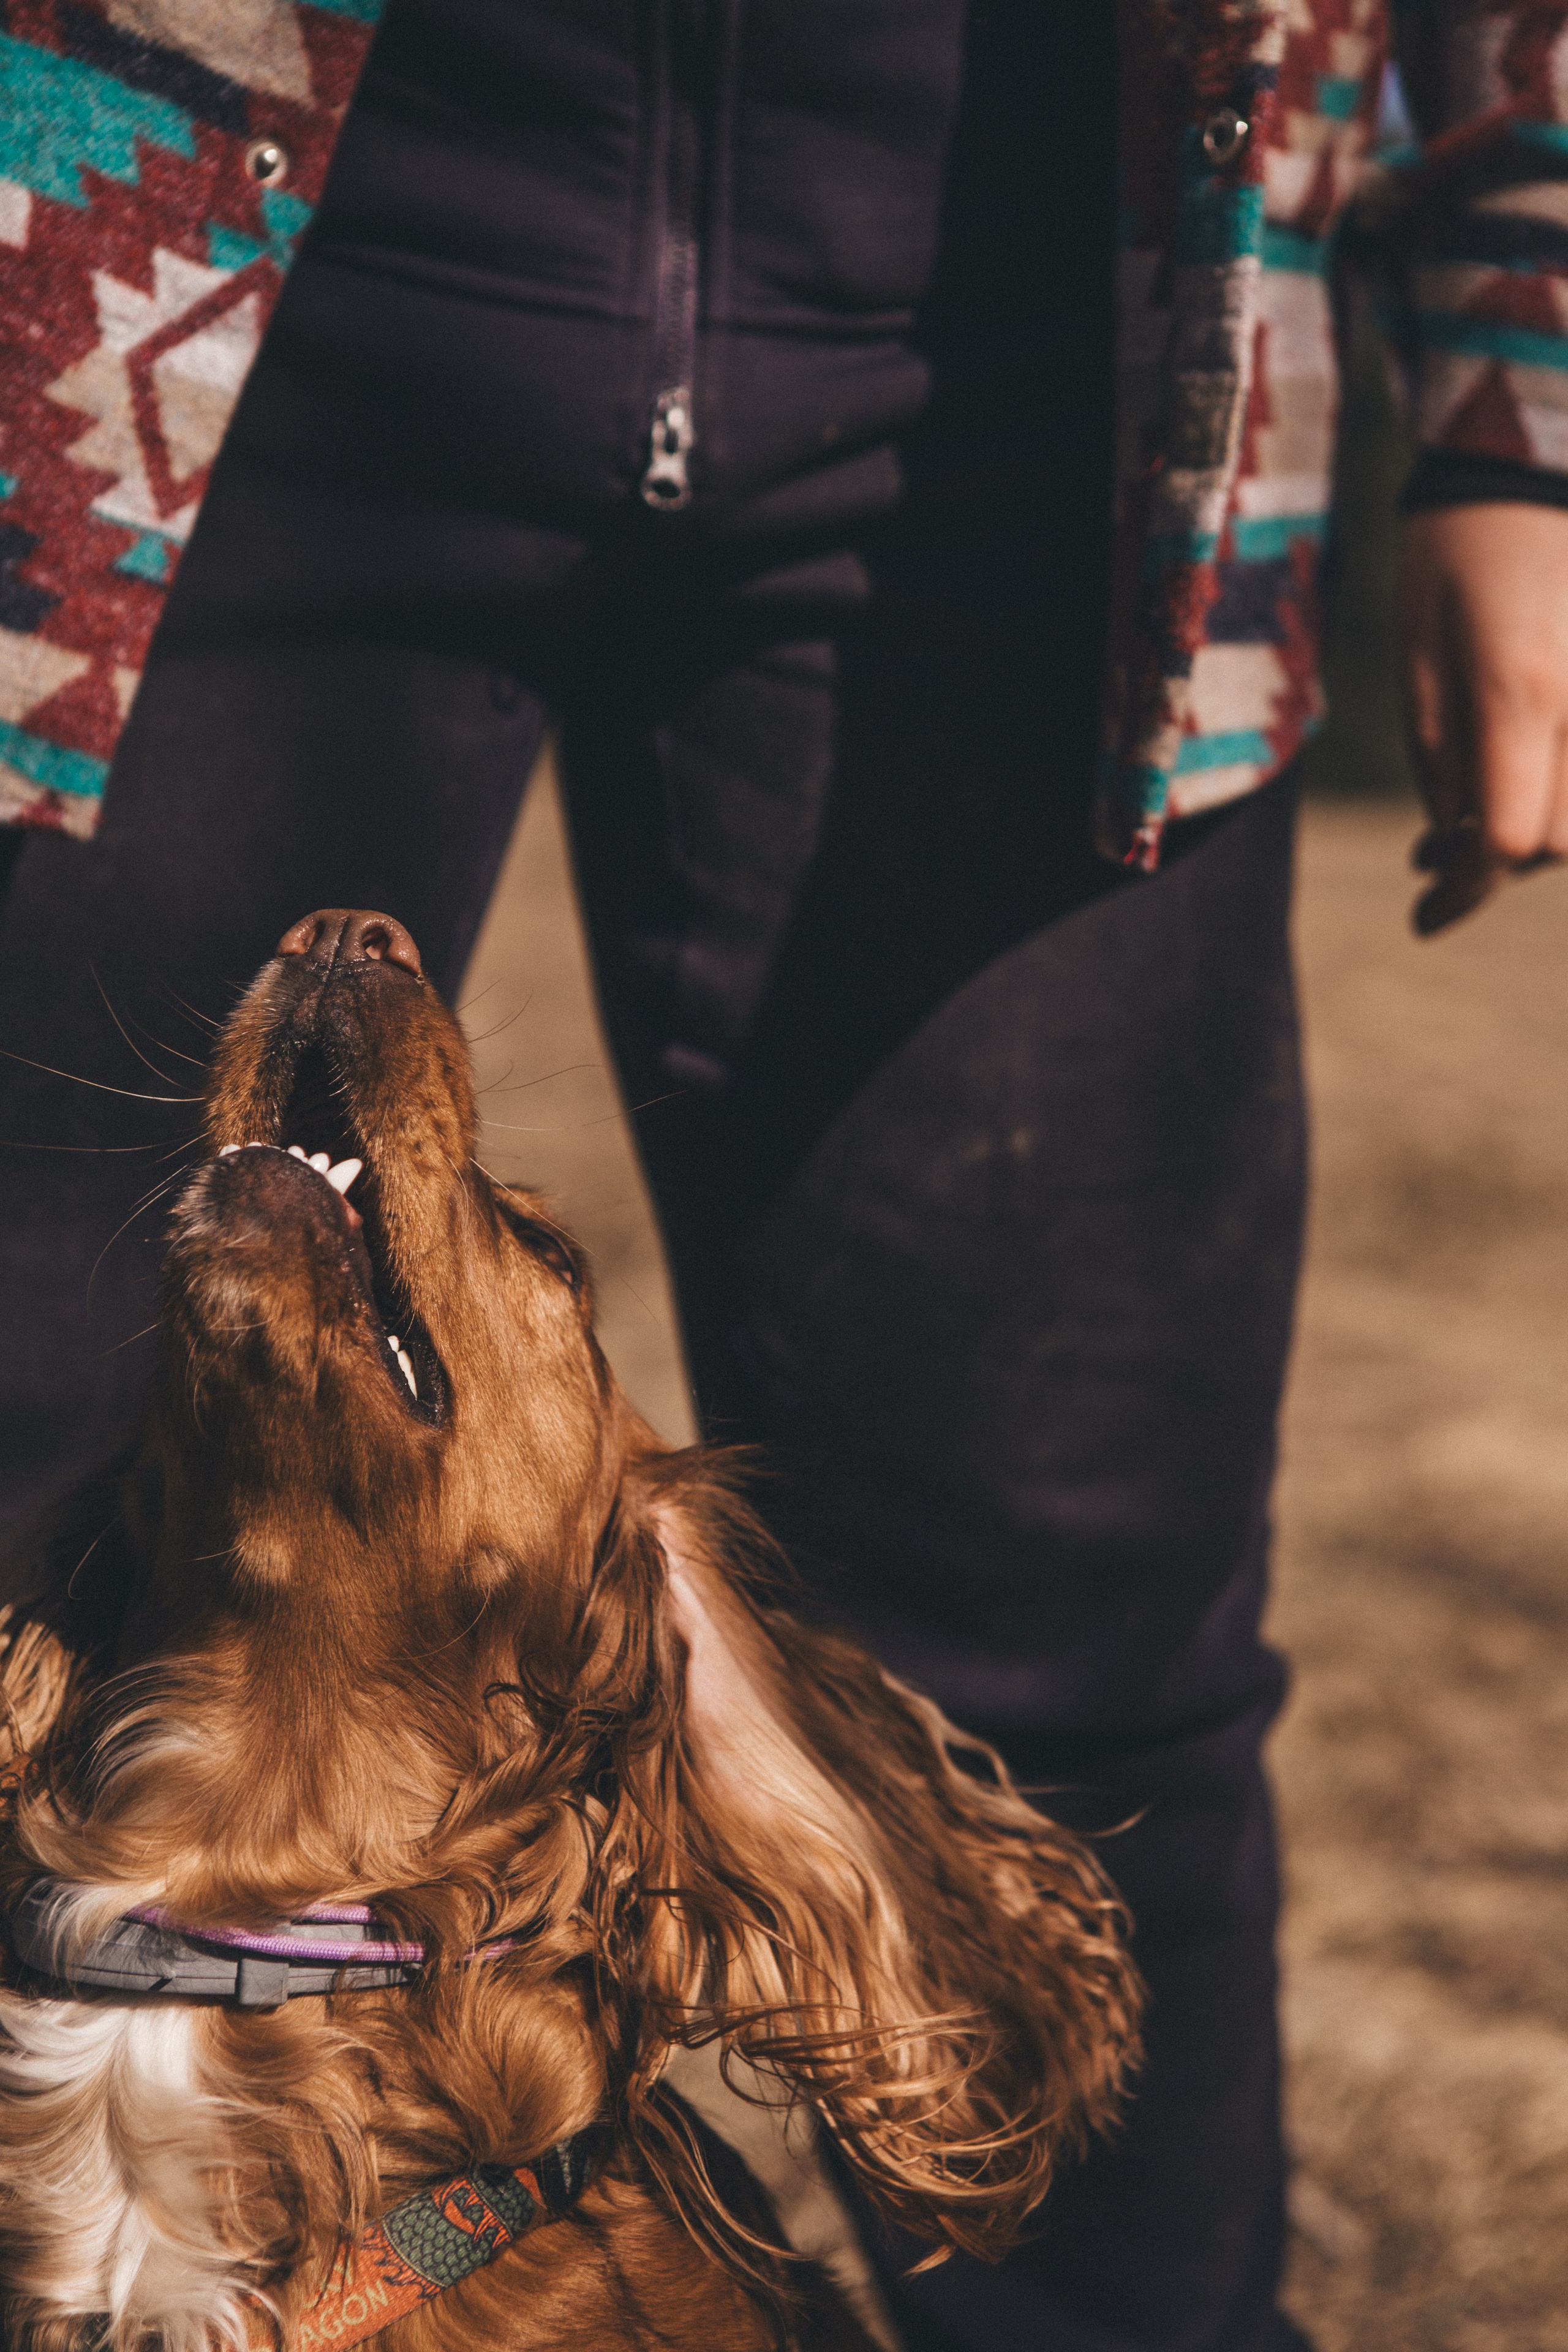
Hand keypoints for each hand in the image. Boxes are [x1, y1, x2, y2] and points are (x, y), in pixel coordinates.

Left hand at [1400, 502, 1567, 933]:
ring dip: (1538, 831)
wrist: (1536, 461)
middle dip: (1497, 863)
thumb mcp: (1419, 658)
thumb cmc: (1456, 550)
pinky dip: (1560, 789)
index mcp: (1520, 693)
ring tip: (1475, 811)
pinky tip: (1523, 772)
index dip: (1464, 887)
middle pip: (1559, 843)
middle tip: (1440, 849)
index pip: (1506, 838)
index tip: (1424, 912)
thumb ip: (1439, 760)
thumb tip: (1450, 850)